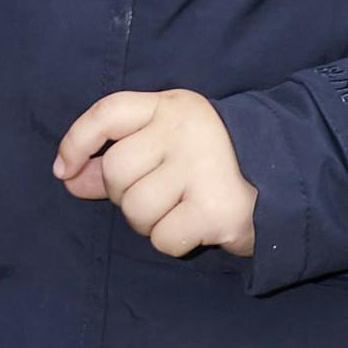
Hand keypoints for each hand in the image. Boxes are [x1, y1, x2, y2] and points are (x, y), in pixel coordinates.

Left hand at [55, 87, 256, 260]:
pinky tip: (198, 227)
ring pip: (136, 210)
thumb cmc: (208, 167)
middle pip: (117, 171)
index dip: (77, 140)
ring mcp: (204, 166)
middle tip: (161, 195)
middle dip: (126, 196)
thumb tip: (67, 176)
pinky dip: (174, 242)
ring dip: (150, 223)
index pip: (109, 112)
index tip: (65, 169)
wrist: (282, 185)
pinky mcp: (217, 207)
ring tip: (181, 210)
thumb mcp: (164, 148)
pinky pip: (162, 238)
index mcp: (172, 106)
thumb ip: (114, 159)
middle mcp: (187, 128)